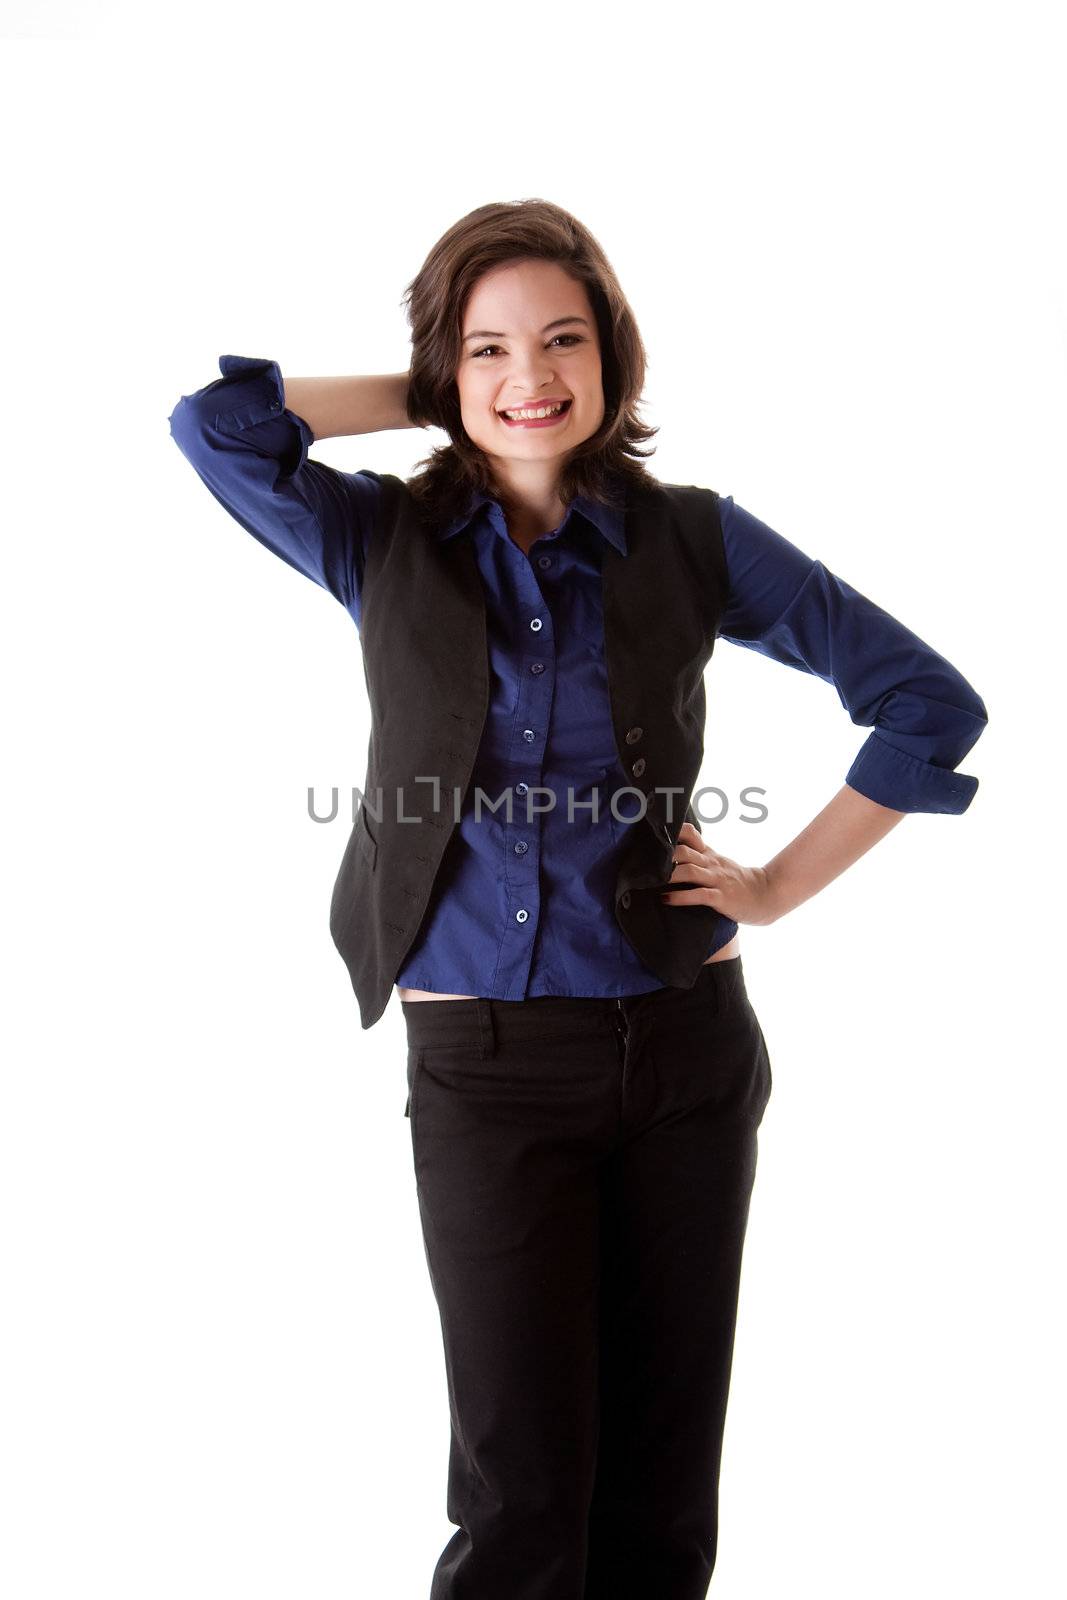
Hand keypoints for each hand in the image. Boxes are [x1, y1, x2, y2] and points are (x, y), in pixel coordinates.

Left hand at [660, 822, 780, 925]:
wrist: (765, 895)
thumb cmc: (737, 881)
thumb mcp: (718, 863)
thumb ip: (698, 856)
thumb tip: (671, 853)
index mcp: (708, 854)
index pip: (690, 834)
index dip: (672, 832)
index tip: (652, 835)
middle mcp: (711, 864)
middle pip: (684, 851)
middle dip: (664, 856)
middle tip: (644, 864)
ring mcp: (717, 880)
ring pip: (689, 871)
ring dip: (669, 876)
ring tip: (650, 882)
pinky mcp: (721, 898)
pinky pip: (699, 895)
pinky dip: (681, 897)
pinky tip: (667, 899)